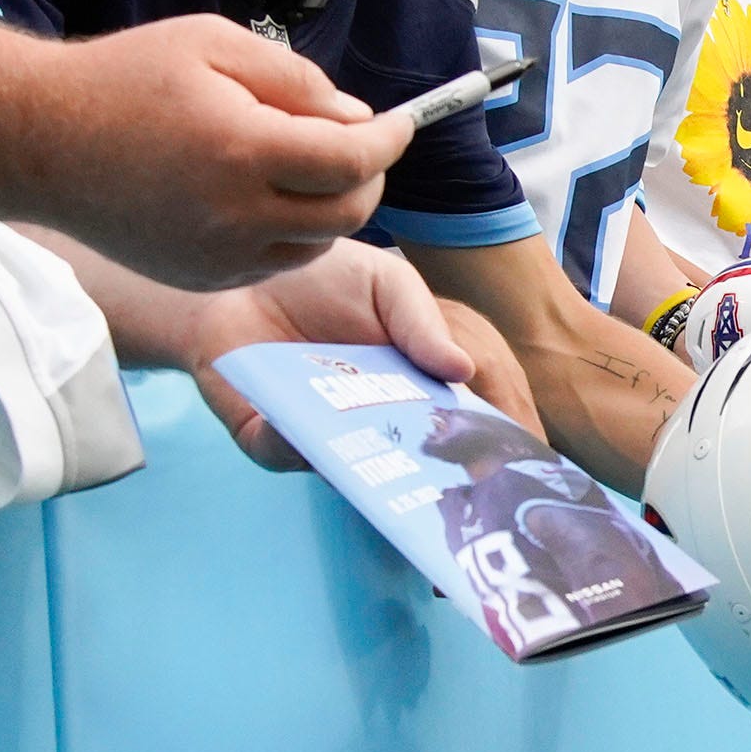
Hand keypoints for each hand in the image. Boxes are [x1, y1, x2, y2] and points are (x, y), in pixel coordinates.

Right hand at [36, 18, 415, 290]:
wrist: (41, 142)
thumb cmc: (126, 78)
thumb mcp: (215, 43)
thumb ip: (297, 80)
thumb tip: (358, 121)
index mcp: (242, 149)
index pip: (353, 160)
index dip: (389, 140)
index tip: (401, 124)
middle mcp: (235, 215)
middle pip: (349, 212)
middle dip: (368, 177)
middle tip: (357, 145)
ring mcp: (217, 257)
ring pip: (317, 243)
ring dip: (330, 207)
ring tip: (302, 164)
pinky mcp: (202, 278)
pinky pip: (275, 262)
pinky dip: (290, 232)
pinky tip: (264, 195)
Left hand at [182, 245, 484, 469]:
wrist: (239, 274)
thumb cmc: (320, 277)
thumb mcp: (387, 284)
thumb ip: (423, 323)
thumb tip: (464, 370)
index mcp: (413, 388)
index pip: (460, 422)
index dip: (489, 441)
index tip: (511, 450)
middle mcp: (372, 422)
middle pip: (416, 464)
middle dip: (442, 474)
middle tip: (465, 478)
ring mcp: (321, 436)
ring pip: (354, 473)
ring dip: (373, 467)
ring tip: (396, 462)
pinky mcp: (266, 438)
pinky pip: (284, 455)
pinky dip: (294, 443)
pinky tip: (300, 425)